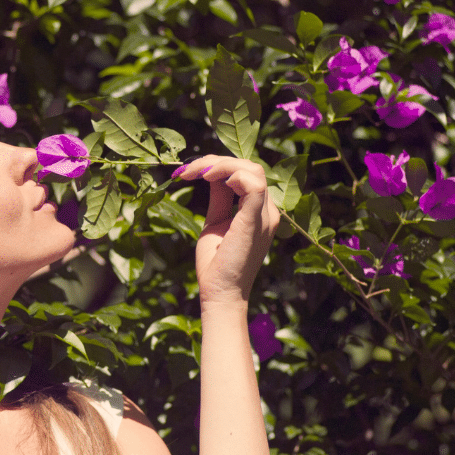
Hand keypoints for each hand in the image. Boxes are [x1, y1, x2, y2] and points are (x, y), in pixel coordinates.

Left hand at [174, 156, 279, 305]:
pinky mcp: (255, 221)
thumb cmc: (216, 264)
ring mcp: (265, 216)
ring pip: (252, 169)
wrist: (219, 293)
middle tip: (186, 170)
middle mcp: (268, 211)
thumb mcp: (216, 222)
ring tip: (195, 172)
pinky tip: (208, 178)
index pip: (246, 173)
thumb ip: (220, 199)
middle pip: (249, 166)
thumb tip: (212, 175)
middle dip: (215, 161)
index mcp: (260, 211)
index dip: (218, 165)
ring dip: (220, 164)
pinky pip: (253, 184)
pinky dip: (231, 174)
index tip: (187, 172)